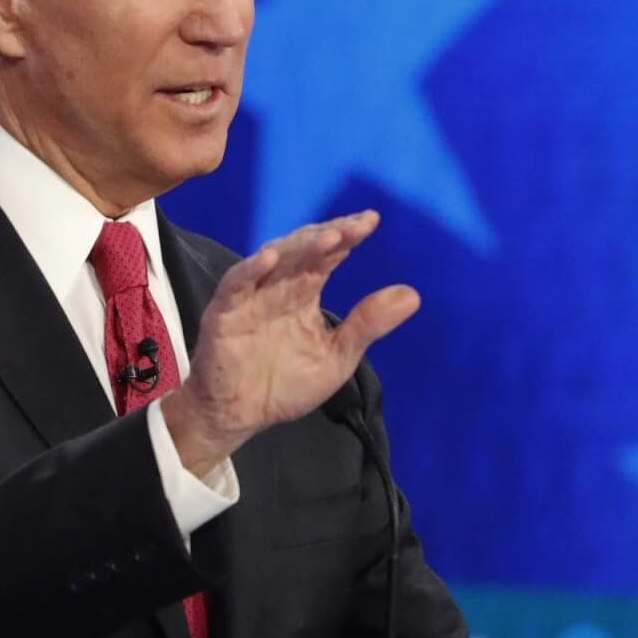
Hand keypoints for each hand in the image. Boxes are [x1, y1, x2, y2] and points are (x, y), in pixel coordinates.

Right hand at [164, 212, 418, 473]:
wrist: (240, 416)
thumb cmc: (286, 385)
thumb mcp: (338, 356)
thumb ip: (368, 324)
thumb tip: (413, 294)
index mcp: (304, 291)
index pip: (328, 255)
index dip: (348, 236)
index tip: (371, 221)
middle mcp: (278, 286)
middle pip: (303, 250)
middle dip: (330, 235)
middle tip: (357, 225)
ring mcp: (250, 297)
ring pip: (273, 260)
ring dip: (299, 246)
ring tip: (329, 237)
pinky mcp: (223, 314)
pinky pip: (235, 285)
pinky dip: (251, 270)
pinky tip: (271, 257)